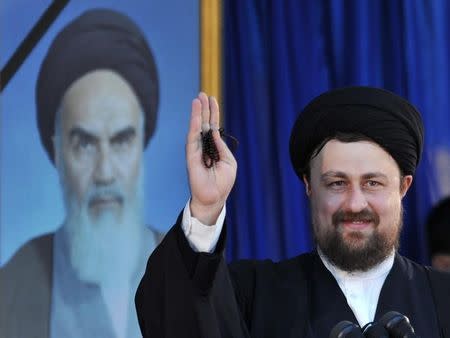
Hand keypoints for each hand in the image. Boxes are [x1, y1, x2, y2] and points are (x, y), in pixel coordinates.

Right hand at [186, 92, 236, 224]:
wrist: (215, 198)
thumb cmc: (223, 182)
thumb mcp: (228, 161)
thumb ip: (221, 146)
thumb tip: (214, 132)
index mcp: (213, 147)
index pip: (212, 126)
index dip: (212, 113)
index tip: (212, 99)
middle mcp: (203, 147)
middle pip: (203, 123)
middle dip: (203, 108)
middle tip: (202, 93)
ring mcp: (196, 150)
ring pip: (196, 128)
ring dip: (197, 113)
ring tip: (198, 99)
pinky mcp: (191, 156)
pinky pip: (192, 139)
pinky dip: (194, 126)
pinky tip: (196, 116)